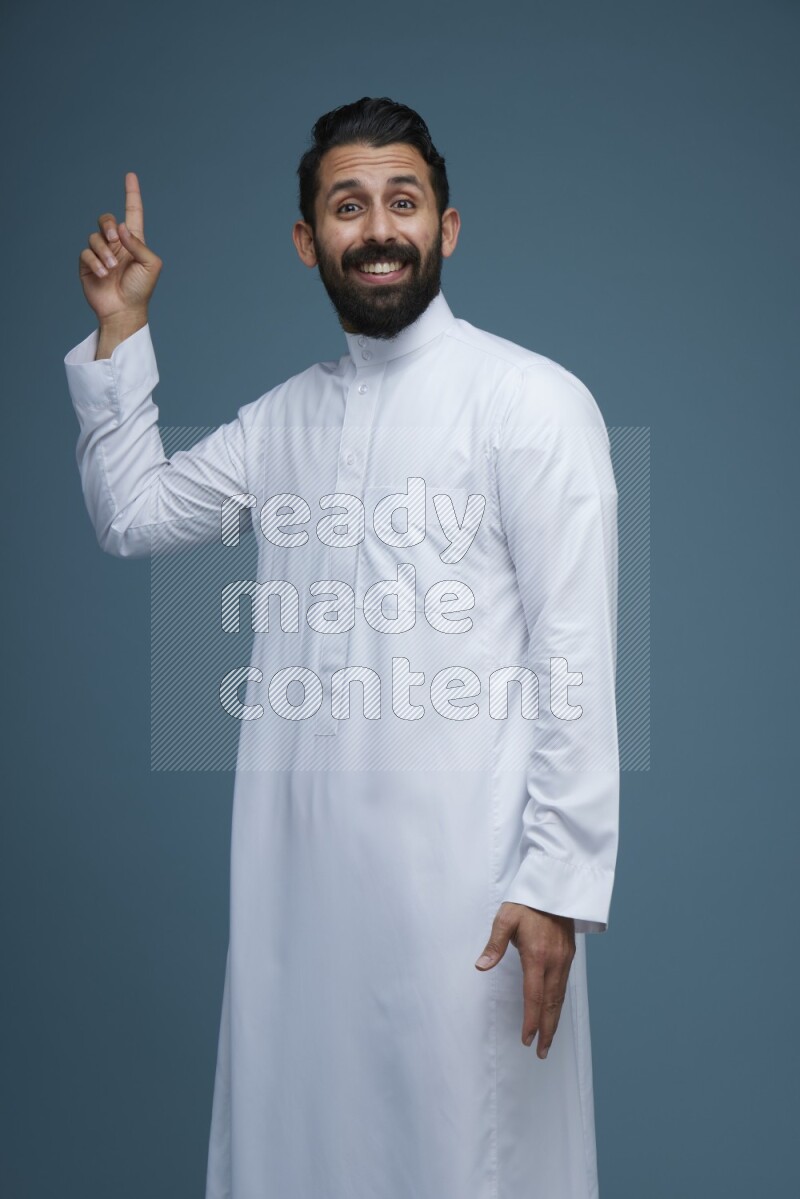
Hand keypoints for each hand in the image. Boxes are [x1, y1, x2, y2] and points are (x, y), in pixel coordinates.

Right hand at [78, 171, 161, 324]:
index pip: (133, 212)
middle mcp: (117, 244)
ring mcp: (101, 253)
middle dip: (108, 225)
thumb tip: (122, 228)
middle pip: (107, 219)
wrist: (125, 310)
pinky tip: (103, 274)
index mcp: (134, 241)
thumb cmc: (141, 289)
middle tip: (114, 239)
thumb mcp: (151, 265)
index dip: (131, 194)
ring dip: (104, 251)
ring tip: (111, 268)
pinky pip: (86, 253)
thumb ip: (139, 244)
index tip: (130, 175)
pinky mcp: (88, 264)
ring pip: (95, 237)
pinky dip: (95, 262)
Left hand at [475, 902, 575, 1057]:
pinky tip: (554, 1011)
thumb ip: (494, 945)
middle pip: (551, 1004)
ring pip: (560, 997)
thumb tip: (481, 966)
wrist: (554, 887)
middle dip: (546, 1030)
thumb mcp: (505, 919)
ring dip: (554, 1020)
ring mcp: (564, 959)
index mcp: (537, 956)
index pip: (534, 996)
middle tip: (541, 1052)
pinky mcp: (569, 955)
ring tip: (548, 1039)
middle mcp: (554, 962)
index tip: (527, 1039)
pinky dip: (558, 1004)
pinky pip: (564, 986)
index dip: (531, 1020)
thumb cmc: (526, 902)